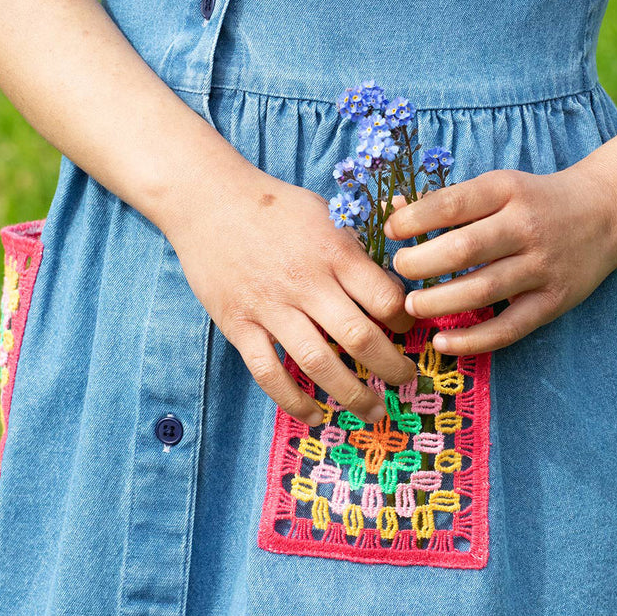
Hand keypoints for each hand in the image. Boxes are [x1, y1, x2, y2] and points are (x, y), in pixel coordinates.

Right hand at [162, 167, 417, 426]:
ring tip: (374, 411)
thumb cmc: (274, 206)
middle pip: (359, 337)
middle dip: (391, 368)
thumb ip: (360, 245)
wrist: (207, 200)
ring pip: (318, 363)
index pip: (384, 298)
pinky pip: (269, 373)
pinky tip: (316, 415)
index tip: (408, 332)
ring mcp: (270, 307)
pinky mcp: (238, 325)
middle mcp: (306, 282)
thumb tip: (403, 266)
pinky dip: (294, 400)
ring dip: (352, 394)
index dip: (405, 322)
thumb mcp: (326, 210)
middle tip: (406, 382)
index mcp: (334, 252)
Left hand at [382, 164, 616, 354]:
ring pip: (483, 290)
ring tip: (411, 306)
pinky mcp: (553, 301)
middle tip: (398, 271)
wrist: (606, 212)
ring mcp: (542, 267)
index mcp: (507, 191)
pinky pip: (508, 328)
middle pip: (465, 249)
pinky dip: (472, 340)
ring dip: (439, 302)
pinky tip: (441, 342)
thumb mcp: (499, 187)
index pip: (452, 204)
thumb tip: (393, 213)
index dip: (415, 220)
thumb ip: (449, 202)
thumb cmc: (536, 201)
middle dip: (421, 264)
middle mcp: (526, 227)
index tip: (390, 231)